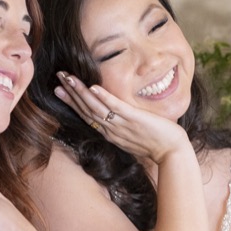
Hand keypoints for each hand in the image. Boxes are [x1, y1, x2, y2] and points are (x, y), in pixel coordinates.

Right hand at [54, 72, 190, 165]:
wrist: (172, 152)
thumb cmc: (156, 143)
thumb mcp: (132, 133)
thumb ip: (122, 124)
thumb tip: (115, 114)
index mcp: (110, 132)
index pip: (86, 115)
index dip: (71, 102)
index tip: (59, 89)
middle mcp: (112, 129)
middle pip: (86, 109)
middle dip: (71, 93)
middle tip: (58, 78)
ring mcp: (122, 124)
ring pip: (96, 107)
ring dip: (80, 92)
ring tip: (68, 78)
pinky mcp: (134, 119)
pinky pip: (116, 108)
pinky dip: (104, 98)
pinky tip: (93, 88)